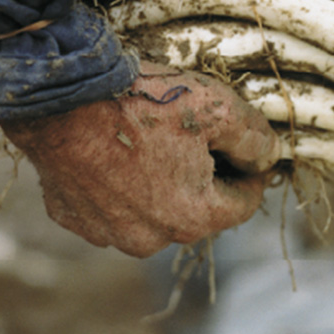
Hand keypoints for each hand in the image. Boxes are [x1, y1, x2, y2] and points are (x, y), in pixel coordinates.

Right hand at [0, 62, 280, 256]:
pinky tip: (115, 148)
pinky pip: (109, 203)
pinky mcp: (72, 216)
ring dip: (159, 181)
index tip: (245, 146)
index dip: (251, 171)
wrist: (64, 94)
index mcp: (192, 218)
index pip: (243, 203)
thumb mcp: (220, 107)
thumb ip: (253, 138)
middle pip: (196, 209)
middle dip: (203, 175)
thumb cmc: (144, 100)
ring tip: (152, 138)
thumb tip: (269, 156)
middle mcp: (149, 239)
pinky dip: (118, 182)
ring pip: (151, 209)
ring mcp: (105, 232)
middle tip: (196, 133)